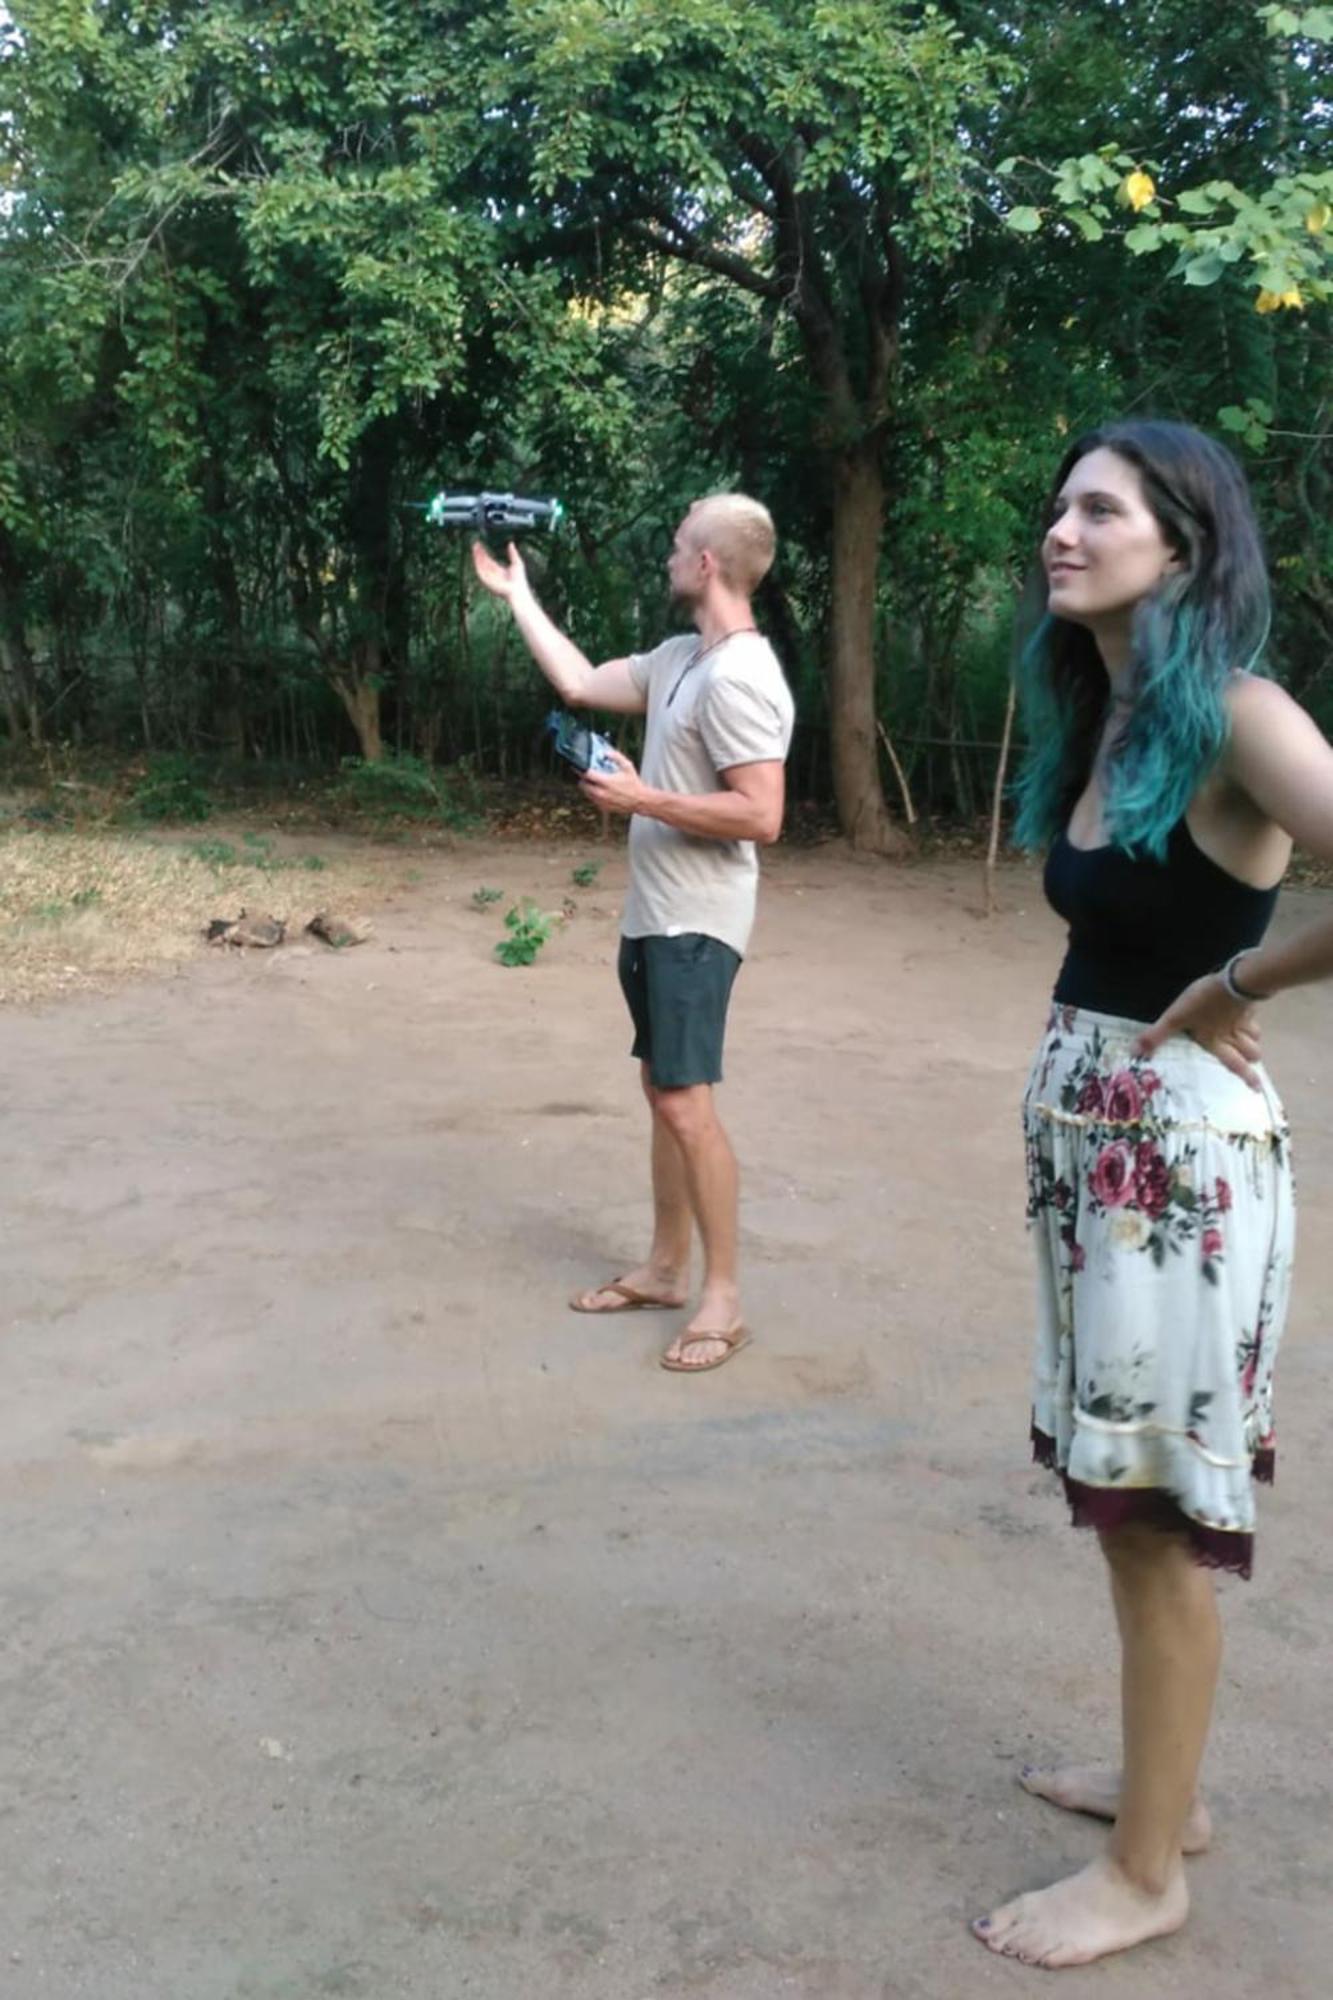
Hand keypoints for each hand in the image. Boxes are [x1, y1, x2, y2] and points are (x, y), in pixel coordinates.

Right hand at [470, 539, 528, 600]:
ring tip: (474, 548)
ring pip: (480, 565)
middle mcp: (492, 573)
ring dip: (476, 557)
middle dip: (478, 553)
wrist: (517, 590)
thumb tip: (511, 543)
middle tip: (475, 544)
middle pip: (483, 562)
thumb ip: (513, 553)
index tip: (480, 544)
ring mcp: (489, 577)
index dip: (484, 552)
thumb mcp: (517, 563)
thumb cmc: (519, 579)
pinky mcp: (487, 581)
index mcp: (498, 570)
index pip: (488, 559)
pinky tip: (476, 558)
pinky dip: (477, 565)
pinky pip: (480, 572)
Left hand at [580, 747, 645, 816]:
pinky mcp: (604, 807)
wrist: (640, 800)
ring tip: (594, 782)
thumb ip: (616, 757)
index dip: (582, 769)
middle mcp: (602, 793)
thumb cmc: (634, 784)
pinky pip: (593, 800)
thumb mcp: (627, 766)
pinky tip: (600, 791)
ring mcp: (602, 801)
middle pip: (583, 785)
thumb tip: (606, 752)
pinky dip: (594, 795)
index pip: (587, 775)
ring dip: (588, 787)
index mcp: (606, 782)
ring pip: (587, 793)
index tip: (581, 767)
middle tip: (587, 775)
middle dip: (584, 779)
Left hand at [1136, 972, 1263, 1088]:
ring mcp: (1243, 1020)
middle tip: (1254, 1064)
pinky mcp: (1249, 1004)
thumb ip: (1156, 1035)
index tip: (1257, 1089)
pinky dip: (1253, 1019)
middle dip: (1251, 1060)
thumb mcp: (1175, 1018)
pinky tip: (1249, 1014)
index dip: (1246, 1077)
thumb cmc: (1203, 1003)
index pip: (1233, 1064)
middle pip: (1249, 1052)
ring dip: (1253, 1041)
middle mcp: (1233, 1035)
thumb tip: (1135, 1054)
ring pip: (1254, 1036)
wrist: (1234, 982)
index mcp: (1215, 1042)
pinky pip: (1254, 1016)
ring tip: (1252, 1043)